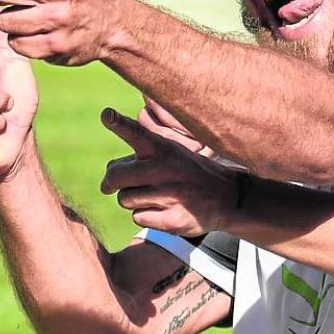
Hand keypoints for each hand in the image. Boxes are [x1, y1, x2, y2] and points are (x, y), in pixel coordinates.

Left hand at [100, 108, 239, 236]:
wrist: (228, 197)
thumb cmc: (190, 172)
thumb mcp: (173, 153)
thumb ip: (140, 158)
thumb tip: (108, 176)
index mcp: (165, 149)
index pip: (138, 133)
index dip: (119, 124)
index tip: (106, 114)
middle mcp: (166, 170)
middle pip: (115, 176)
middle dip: (110, 182)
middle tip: (111, 185)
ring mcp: (170, 196)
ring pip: (124, 199)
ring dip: (132, 199)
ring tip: (152, 195)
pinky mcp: (173, 220)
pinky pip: (138, 218)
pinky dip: (144, 215)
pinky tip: (162, 210)